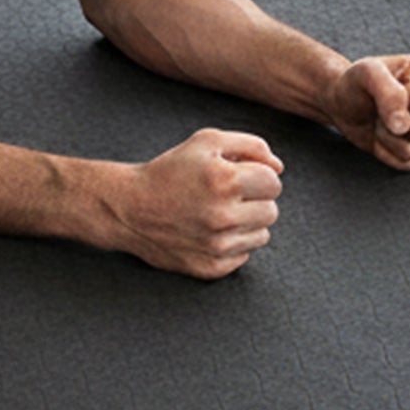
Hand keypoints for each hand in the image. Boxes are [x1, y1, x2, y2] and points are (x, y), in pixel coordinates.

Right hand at [104, 129, 284, 278]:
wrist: (129, 208)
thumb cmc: (170, 171)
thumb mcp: (206, 142)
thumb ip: (251, 146)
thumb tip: (279, 167)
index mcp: (225, 181)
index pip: (273, 182)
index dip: (256, 176)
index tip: (235, 176)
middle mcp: (223, 216)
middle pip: (272, 210)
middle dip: (253, 200)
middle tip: (224, 195)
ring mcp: (217, 246)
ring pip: (262, 235)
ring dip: (245, 223)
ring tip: (216, 213)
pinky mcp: (211, 268)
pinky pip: (243, 255)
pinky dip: (231, 243)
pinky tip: (208, 231)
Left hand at [322, 54, 409, 169]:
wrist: (350, 104)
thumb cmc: (359, 84)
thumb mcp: (365, 74)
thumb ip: (386, 92)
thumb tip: (405, 127)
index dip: (394, 103)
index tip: (384, 89)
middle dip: (389, 126)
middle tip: (381, 109)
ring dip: (387, 140)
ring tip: (384, 121)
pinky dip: (389, 154)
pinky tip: (388, 137)